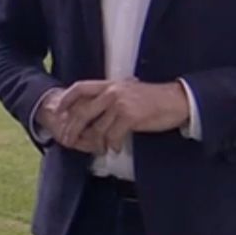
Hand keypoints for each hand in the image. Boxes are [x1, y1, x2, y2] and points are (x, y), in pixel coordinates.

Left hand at [53, 79, 189, 154]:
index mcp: (110, 84)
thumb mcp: (128, 92)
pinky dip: (112, 145)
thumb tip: (94, 111)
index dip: (66, 100)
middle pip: (82, 111)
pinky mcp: (130, 116)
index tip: (58, 112)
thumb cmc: (153, 99)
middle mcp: (112, 92)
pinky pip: (113, 135)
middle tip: (68, 139)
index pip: (80, 88)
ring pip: (97, 128)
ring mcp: (120, 104)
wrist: (177, 101)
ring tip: (98, 149)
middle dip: (72, 128)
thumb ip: (110, 98)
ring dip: (95, 142)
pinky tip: (114, 149)